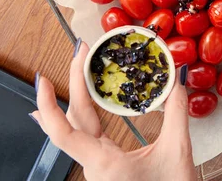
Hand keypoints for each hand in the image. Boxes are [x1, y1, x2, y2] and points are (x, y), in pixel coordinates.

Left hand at [31, 42, 195, 180]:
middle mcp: (95, 166)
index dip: (49, 105)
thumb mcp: (177, 153)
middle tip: (81, 54)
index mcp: (105, 164)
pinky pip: (86, 137)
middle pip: (73, 120)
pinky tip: (81, 105)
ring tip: (77, 72)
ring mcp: (98, 167)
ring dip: (77, 98)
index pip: (64, 132)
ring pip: (78, 128)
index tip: (43, 80)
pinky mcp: (106, 167)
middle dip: (74, 83)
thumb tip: (177, 82)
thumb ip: (177, 114)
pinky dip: (82, 114)